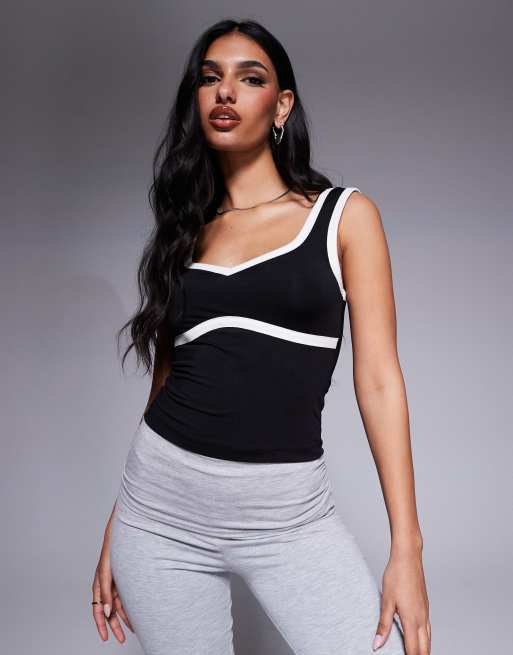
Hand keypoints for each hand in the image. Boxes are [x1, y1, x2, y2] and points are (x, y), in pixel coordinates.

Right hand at [91, 525, 133, 642]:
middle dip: (115, 626)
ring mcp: (117, 583)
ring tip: (133, 630)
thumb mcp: (106, 572)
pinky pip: (127, 597)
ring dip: (125, 618)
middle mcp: (107, 586)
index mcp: (98, 585)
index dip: (101, 625)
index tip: (105, 638)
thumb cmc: (112, 549)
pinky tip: (137, 613)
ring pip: (120, 605)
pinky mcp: (126, 579)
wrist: (124, 533)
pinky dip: (131, 606)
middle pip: (109, 611)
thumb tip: (105, 612)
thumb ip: (105, 592)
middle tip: (121, 639)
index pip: (97, 611)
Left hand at [372, 547, 430, 653]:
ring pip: (428, 639)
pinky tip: (419, 638)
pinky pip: (428, 629)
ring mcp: (425, 612)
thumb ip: (383, 625)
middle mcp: (422, 618)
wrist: (408, 557)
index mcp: (412, 620)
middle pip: (425, 648)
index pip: (414, 650)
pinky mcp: (425, 606)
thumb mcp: (386, 601)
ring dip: (423, 650)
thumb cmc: (396, 575)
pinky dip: (425, 639)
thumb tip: (377, 644)